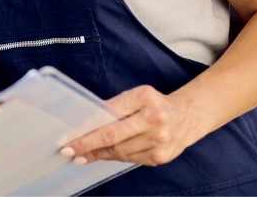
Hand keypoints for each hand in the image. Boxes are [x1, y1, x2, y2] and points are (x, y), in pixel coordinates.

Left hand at [60, 85, 195, 166]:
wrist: (187, 116)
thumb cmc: (154, 103)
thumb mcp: (136, 96)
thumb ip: (115, 108)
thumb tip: (86, 125)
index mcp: (144, 97)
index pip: (108, 115)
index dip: (87, 128)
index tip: (70, 136)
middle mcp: (154, 119)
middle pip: (113, 137)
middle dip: (87, 145)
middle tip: (68, 151)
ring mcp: (159, 141)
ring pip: (120, 152)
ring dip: (97, 154)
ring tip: (81, 156)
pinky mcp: (161, 157)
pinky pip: (130, 159)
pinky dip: (113, 158)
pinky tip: (101, 156)